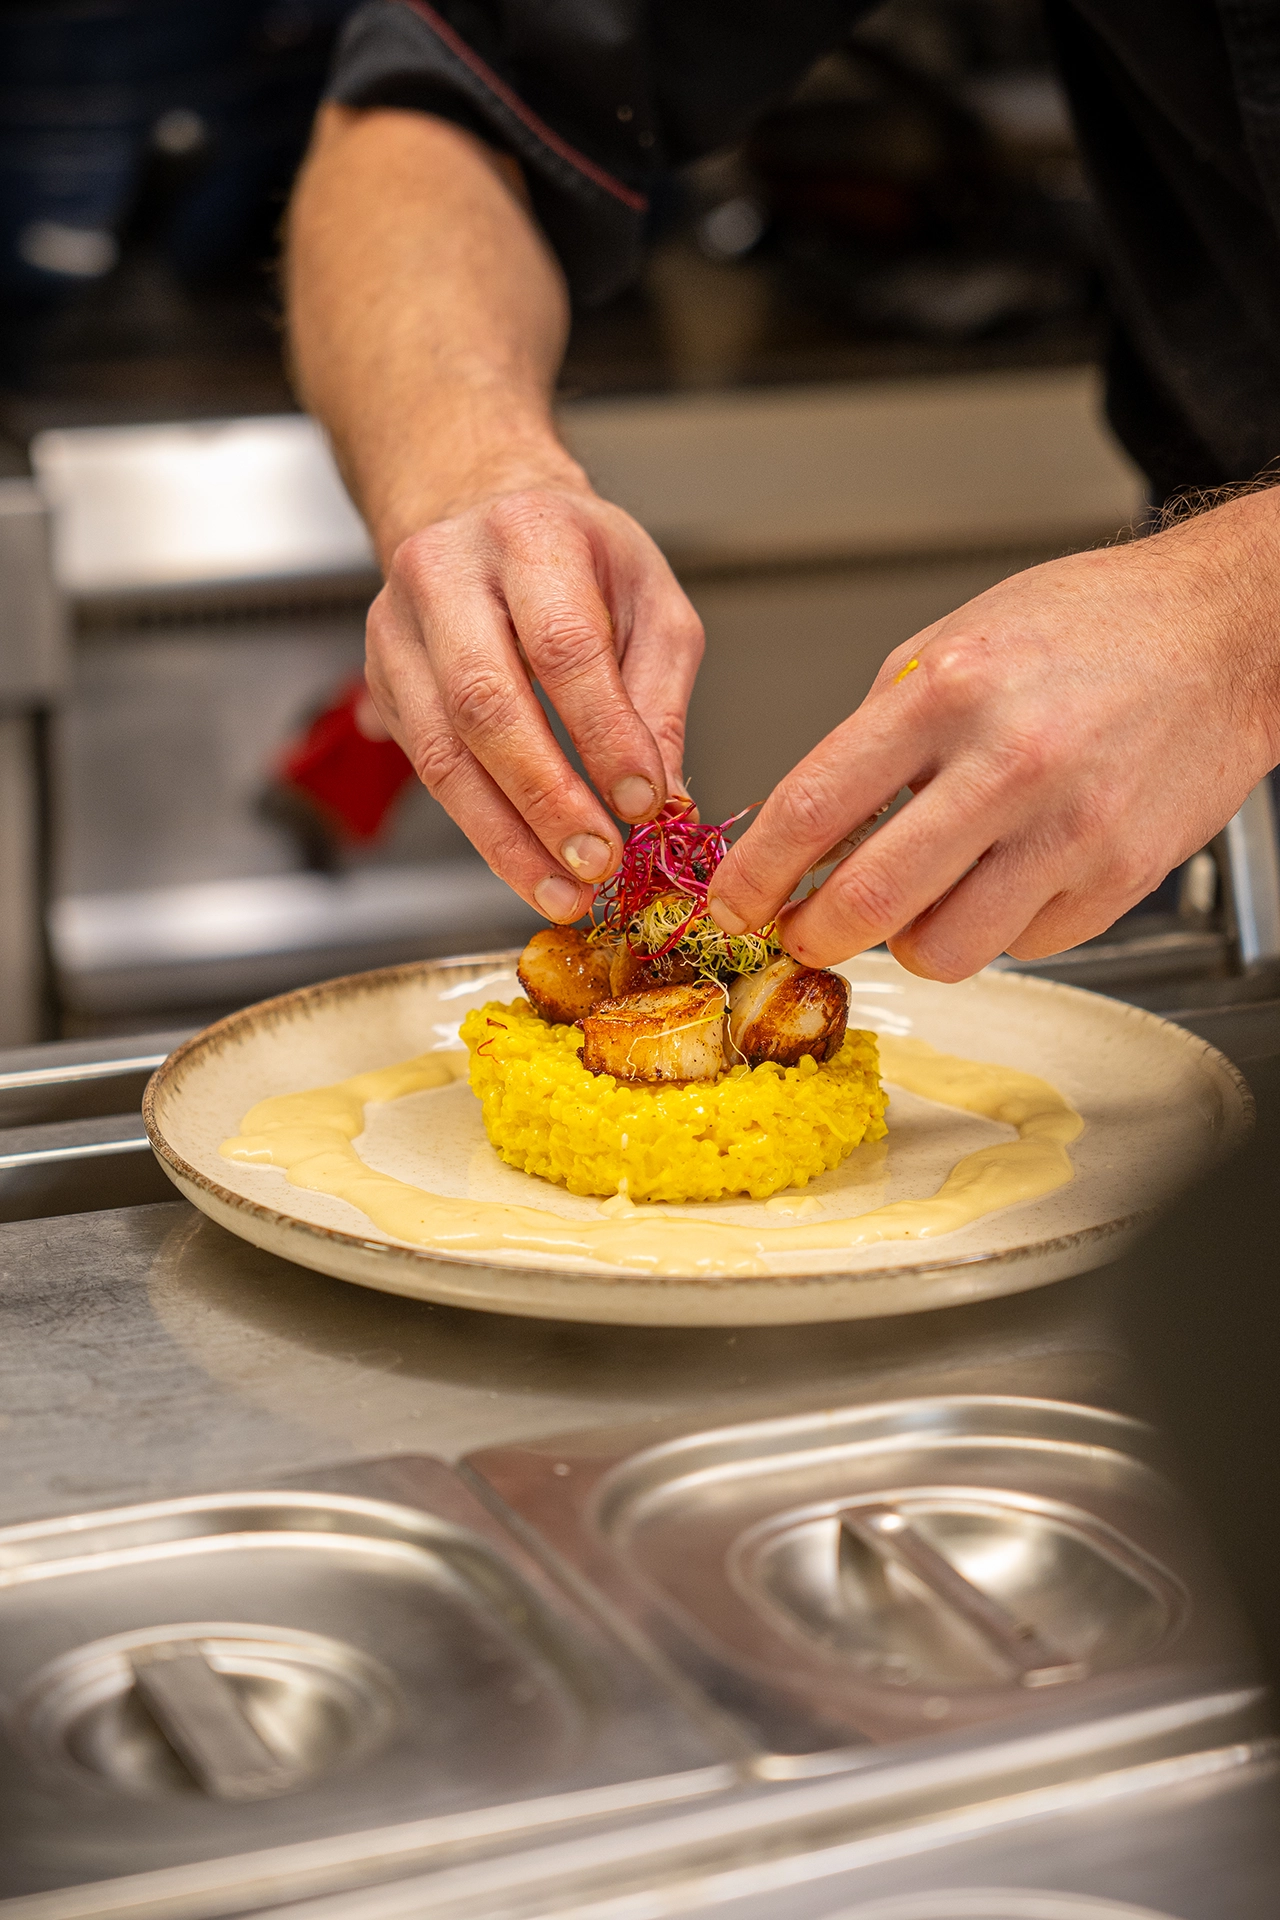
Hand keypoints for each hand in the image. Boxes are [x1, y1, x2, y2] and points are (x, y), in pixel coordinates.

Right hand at [364, 482, 703, 919]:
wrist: (481, 511)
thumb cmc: (577, 557)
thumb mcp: (650, 602)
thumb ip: (659, 698)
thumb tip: (661, 799)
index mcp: (529, 534)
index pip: (563, 646)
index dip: (603, 734)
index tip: (642, 803)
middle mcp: (446, 573)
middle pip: (486, 704)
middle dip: (546, 799)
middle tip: (597, 863)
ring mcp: (398, 628)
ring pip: (442, 752)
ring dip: (505, 836)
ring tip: (562, 889)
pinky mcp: (379, 679)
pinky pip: (426, 768)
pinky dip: (481, 827)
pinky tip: (526, 864)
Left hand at [708, 494, 1279, 980]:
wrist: (1224, 636)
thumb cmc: (1085, 631)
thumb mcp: (949, 644)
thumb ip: (874, 734)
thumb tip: (806, 826)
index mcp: (947, 694)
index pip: (814, 809)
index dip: (756, 873)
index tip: (731, 902)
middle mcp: (1009, 765)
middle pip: (868, 900)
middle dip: (812, 933)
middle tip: (803, 930)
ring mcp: (1071, 831)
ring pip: (944, 949)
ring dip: (907, 941)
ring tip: (916, 901)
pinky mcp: (1120, 878)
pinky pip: (1023, 947)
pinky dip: (995, 929)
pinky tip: (1004, 877)